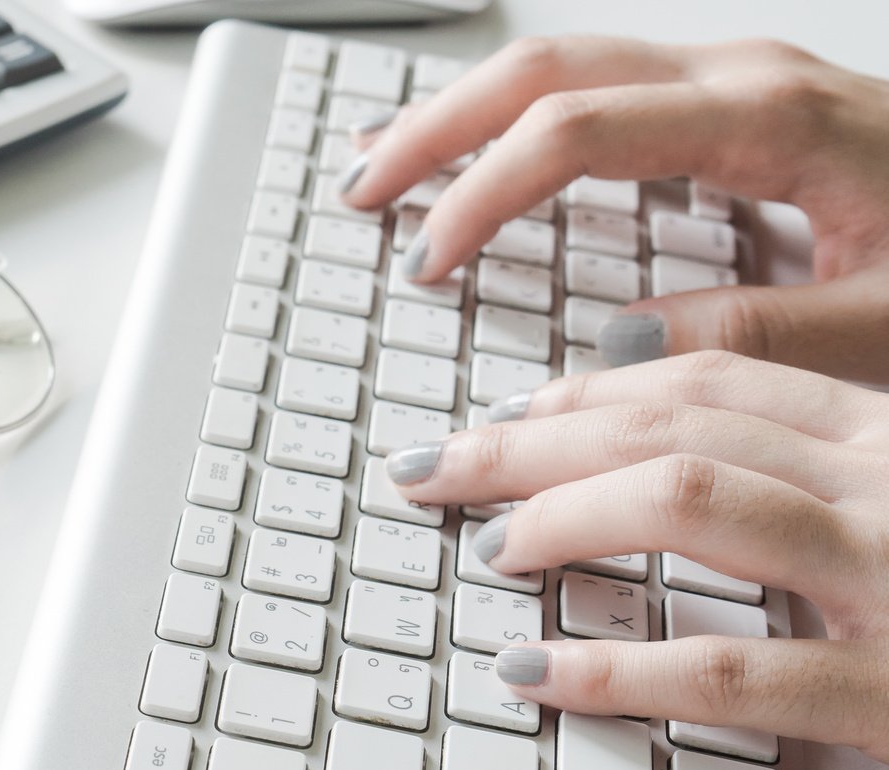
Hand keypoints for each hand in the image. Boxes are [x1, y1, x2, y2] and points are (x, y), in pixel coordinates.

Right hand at [341, 36, 888, 381]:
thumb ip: (762, 328)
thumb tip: (620, 344)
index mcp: (767, 119)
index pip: (576, 129)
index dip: (482, 191)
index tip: (429, 262)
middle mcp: (740, 80)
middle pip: (544, 68)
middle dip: (436, 128)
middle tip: (360, 191)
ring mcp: (735, 84)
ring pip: (562, 66)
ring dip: (464, 115)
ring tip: (387, 168)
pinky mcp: (736, 108)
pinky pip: (597, 93)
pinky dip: (518, 126)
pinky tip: (483, 161)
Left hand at [384, 352, 888, 762]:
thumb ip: (802, 480)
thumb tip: (647, 460)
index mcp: (880, 440)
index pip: (707, 386)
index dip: (583, 397)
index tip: (499, 415)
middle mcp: (882, 481)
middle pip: (666, 428)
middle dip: (526, 444)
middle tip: (432, 468)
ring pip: (688, 499)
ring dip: (560, 517)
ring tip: (484, 548)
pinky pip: (730, 669)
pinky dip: (616, 669)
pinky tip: (536, 673)